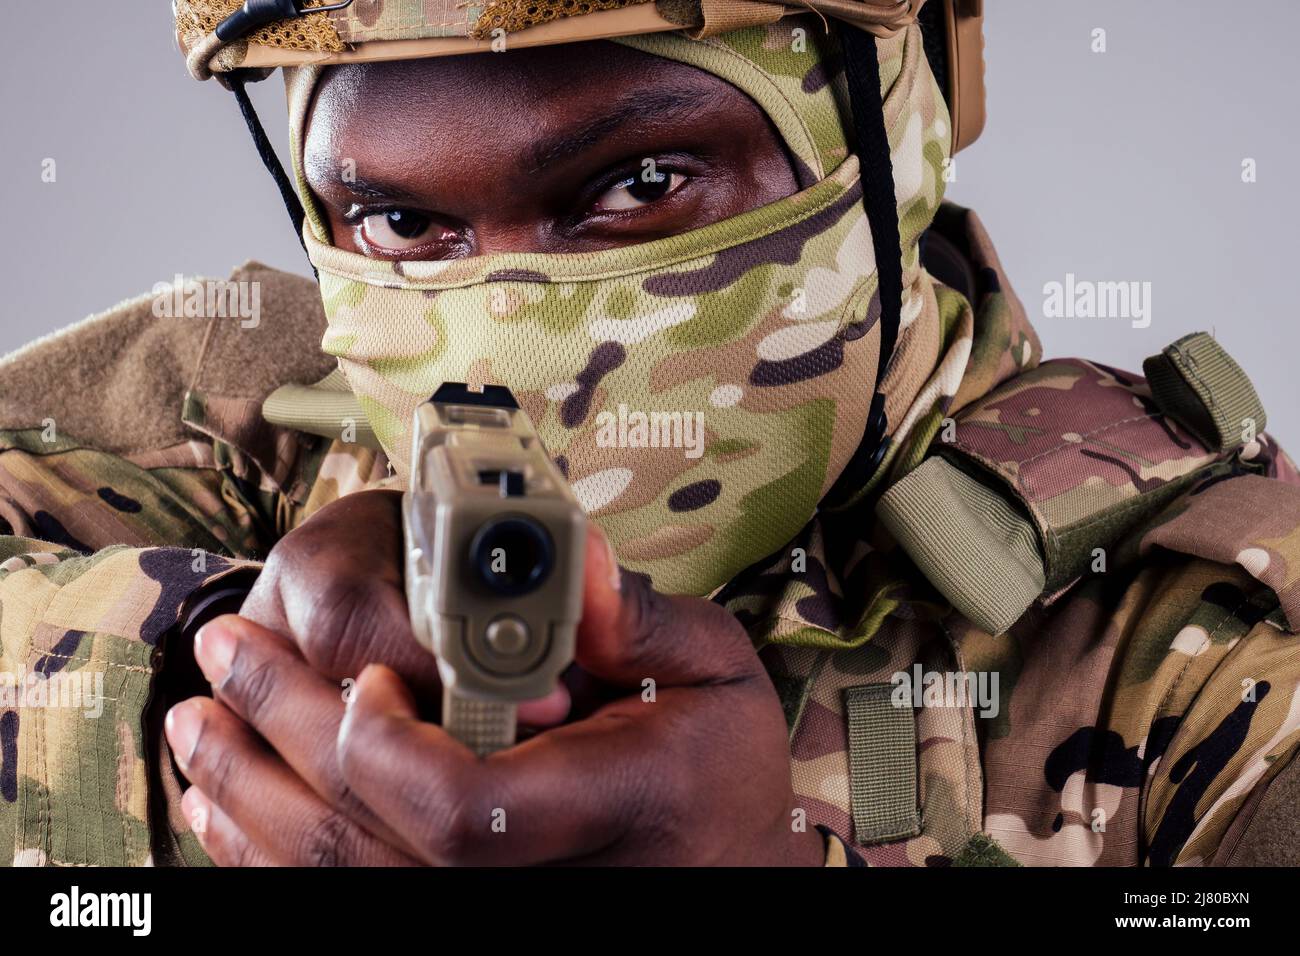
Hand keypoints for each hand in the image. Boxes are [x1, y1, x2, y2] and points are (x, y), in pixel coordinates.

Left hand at [165, 526, 823, 865]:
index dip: (388, 745)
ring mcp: (483, 907)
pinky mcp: (454, 912)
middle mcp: (531, 879)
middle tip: (221, 654)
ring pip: (334, 878)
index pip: (458, 808)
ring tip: (196, 724)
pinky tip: (228, 806)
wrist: (719, 867)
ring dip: (248, 794)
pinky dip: (267, 854)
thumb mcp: (716, 672)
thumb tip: (572, 560)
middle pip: (366, 836)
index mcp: (601, 809)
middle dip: (276, 734)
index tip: (367, 679)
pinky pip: (339, 901)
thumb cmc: (718, 773)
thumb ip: (640, 617)